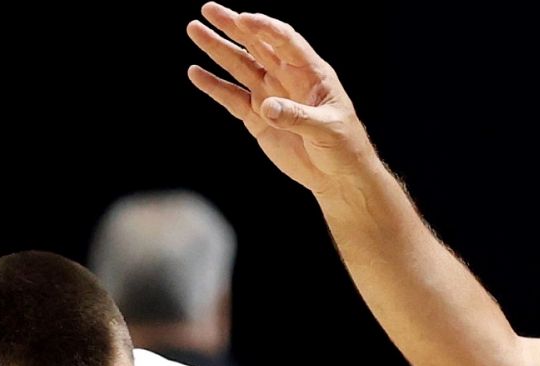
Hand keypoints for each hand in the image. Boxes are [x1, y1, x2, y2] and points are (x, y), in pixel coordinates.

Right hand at [187, 3, 376, 193]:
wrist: (338, 176)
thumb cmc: (344, 147)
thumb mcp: (328, 130)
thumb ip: (298, 118)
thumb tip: (267, 107)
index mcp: (311, 73)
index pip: (286, 41)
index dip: (265, 29)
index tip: (242, 19)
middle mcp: (287, 78)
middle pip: (257, 45)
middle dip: (233, 26)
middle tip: (209, 9)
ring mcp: (270, 96)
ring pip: (240, 67)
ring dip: (218, 49)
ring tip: (195, 30)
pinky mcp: (258, 118)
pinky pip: (232, 98)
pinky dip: (214, 86)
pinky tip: (196, 73)